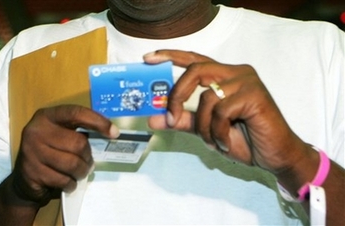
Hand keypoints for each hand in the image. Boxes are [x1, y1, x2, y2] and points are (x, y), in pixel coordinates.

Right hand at [12, 105, 118, 205]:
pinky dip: (71, 184)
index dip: (97, 121)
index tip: (114, 132)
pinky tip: (68, 183)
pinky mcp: (32, 172)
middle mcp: (36, 130)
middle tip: (89, 164)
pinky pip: (63, 180)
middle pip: (78, 143)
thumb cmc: (49, 154)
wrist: (23, 181)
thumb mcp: (59, 136)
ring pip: (72, 164)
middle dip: (88, 157)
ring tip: (79, 173)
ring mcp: (31, 151)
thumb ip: (77, 132)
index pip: (76, 113)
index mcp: (47, 116)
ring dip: (81, 172)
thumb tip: (111, 133)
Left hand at [145, 50, 309, 173]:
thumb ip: (181, 120)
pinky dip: (217, 132)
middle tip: (170, 118)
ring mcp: (246, 81)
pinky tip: (225, 142)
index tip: (149, 58)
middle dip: (177, 96)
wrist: (274, 156)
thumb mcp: (206, 129)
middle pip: (195, 71)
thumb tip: (153, 118)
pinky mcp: (254, 95)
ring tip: (213, 140)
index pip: (194, 59)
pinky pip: (221, 111)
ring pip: (206, 97)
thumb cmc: (244, 138)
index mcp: (224, 76)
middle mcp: (235, 73)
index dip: (171, 56)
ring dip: (204, 127)